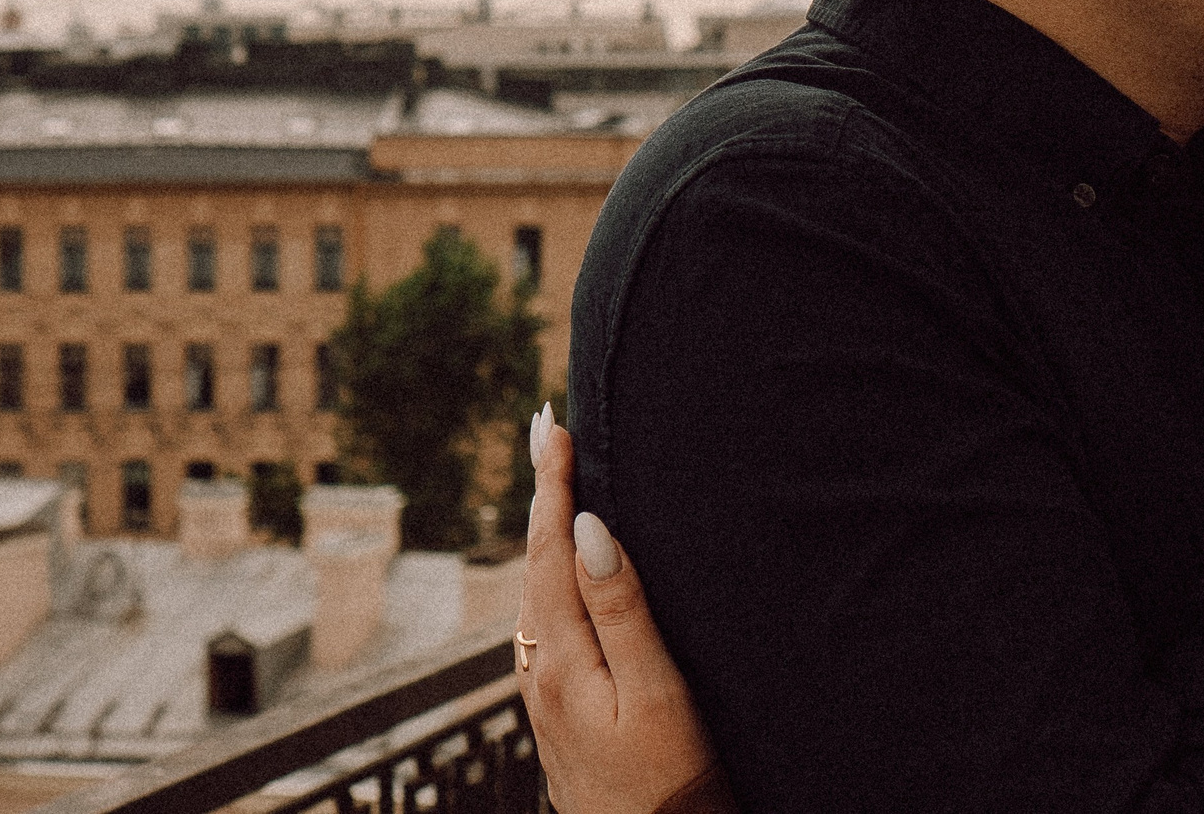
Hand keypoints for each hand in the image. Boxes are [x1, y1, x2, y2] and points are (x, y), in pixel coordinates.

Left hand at [516, 405, 722, 813]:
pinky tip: (566, 570)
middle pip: (535, 561)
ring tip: (555, 482)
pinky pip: (548, 620)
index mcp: (560, 657)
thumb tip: (588, 529)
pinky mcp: (558, 711)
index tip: (552, 425)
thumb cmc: (668, 786)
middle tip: (545, 430)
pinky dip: (554, 573)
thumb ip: (621, 609)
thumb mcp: (656, 694)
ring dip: (547, 531)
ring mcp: (544, 693)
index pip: (551, 547)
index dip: (553, 482)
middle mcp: (539, 670)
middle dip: (543, 493)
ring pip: (538, 591)